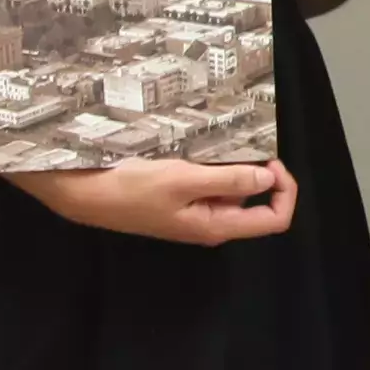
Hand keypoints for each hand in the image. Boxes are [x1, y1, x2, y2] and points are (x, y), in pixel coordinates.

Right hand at [17, 159, 300, 243]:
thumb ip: (228, 179)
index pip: (273, 219)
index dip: (283, 190)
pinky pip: (210, 185)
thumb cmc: (133, 187)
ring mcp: (195, 214)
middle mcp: (211, 224)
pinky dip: (213, 167)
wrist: (86, 194)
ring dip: (232, 166)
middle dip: (258, 173)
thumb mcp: (183, 179)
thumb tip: (268, 179)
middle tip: (243, 144)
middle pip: (256, 203)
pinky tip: (199, 149)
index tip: (271, 162)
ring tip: (216, 143)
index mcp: (217, 226)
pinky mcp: (181, 202)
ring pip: (232, 190)